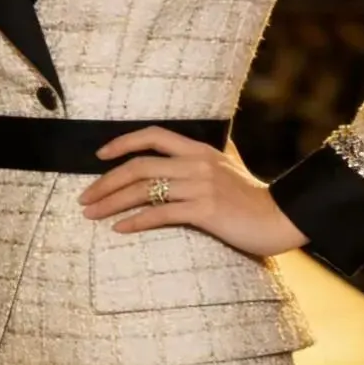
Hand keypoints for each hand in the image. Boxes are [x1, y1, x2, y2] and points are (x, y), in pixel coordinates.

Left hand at [77, 126, 308, 257]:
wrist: (279, 217)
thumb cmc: (252, 195)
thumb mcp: (229, 164)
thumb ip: (212, 153)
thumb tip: (202, 142)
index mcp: (198, 148)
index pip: (152, 135)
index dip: (122, 142)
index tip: (99, 155)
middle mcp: (196, 162)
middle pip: (139, 165)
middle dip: (106, 181)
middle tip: (84, 197)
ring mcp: (200, 186)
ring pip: (145, 190)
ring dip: (112, 202)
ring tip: (91, 214)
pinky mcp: (205, 211)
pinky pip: (162, 214)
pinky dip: (136, 221)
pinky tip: (120, 229)